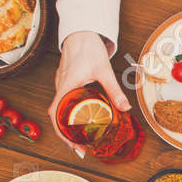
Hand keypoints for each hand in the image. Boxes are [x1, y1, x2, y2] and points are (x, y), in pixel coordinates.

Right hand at [51, 30, 129, 157]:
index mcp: (66, 85)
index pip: (56, 113)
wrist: (81, 31)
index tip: (72, 144)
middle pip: (57, 117)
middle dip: (66, 135)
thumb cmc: (88, 47)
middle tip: (81, 150)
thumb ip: (114, 90)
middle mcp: (60, 86)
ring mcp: (61, 85)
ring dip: (67, 127)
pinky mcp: (65, 83)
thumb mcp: (104, 70)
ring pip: (59, 110)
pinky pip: (63, 103)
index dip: (62, 131)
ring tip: (80, 141)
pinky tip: (80, 123)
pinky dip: (69, 116)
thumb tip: (126, 108)